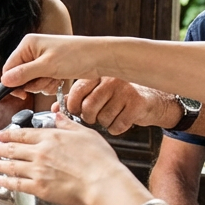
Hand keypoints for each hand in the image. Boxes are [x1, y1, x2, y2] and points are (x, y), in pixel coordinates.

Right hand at [0, 34, 116, 99]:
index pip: (9, 68)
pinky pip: (43, 82)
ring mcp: (42, 59)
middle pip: (20, 77)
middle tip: (47, 79)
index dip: (13, 83)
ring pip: (32, 82)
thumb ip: (23, 74)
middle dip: (34, 83)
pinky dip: (50, 84)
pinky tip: (60, 79)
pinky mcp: (51, 67)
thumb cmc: (76, 55)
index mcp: (27, 44)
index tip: (22, 95)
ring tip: (56, 78)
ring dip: (43, 85)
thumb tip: (4, 81)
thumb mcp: (47, 66)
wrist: (99, 58)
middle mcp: (32, 51)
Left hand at [0, 113, 131, 204]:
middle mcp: (40, 153)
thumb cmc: (99, 160)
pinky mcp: (39, 188)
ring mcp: (38, 171)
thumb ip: (67, 124)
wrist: (103, 182)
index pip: (22, 133)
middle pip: (12, 149)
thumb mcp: (85, 133)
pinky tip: (0, 180)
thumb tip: (57, 114)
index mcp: (50, 137)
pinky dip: (5, 181)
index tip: (0, 134)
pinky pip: (16, 184)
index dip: (7, 134)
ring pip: (11, 166)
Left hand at [63, 78, 179, 134]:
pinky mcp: (137, 104)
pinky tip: (121, 120)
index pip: (76, 92)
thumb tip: (54, 108)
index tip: (77, 111)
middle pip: (88, 108)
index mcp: (97, 75)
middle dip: (89, 118)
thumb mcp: (96, 94)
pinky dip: (117, 128)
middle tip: (95, 116)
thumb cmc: (119, 98)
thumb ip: (74, 99)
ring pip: (103, 118)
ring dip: (104, 123)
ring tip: (111, 116)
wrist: (151, 100)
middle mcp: (111, 80)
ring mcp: (125, 91)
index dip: (73, 107)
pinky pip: (117, 125)